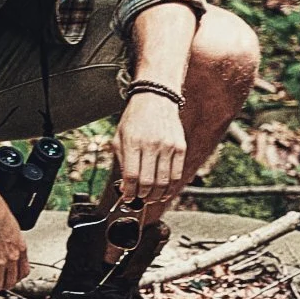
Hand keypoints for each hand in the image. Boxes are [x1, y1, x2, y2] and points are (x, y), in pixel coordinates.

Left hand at [114, 91, 187, 207]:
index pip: (131, 176)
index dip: (129, 193)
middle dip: (142, 197)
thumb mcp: (120, 137)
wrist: (156, 99)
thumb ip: (121, 163)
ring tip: (151, 198)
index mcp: (132, 141)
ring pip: (163, 182)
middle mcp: (151, 144)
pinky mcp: (180, 147)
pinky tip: (164, 192)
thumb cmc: (135, 119)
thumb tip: (126, 189)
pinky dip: (170, 188)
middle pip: (148, 183)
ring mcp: (168, 146)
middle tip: (139, 199)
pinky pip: (177, 175)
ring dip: (156, 196)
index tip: (128, 198)